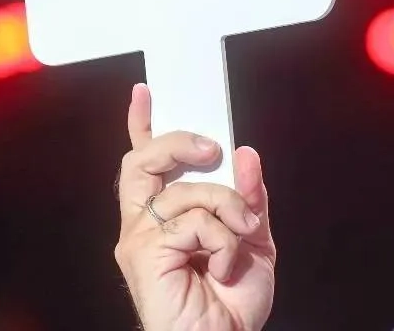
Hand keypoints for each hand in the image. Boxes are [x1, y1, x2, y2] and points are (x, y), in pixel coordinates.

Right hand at [114, 84, 276, 330]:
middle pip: (143, 160)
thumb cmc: (233, 302)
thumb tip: (246, 153)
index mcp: (167, 217)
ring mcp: (138, 239)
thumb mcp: (254, 239)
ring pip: (187, 190)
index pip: (146, 162)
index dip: (143, 124)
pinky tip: (224, 265)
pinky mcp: (142, 254)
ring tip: (243, 237)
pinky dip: (223, 239)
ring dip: (229, 208)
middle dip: (181, 143)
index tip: (146, 91)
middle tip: (214, 151)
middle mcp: (143, 224)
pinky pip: (193, 220)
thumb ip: (250, 197)